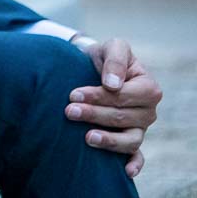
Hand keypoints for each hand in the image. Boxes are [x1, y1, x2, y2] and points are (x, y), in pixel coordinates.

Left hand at [65, 37, 162, 177]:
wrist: (93, 67)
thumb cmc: (104, 57)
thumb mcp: (112, 47)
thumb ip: (115, 60)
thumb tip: (113, 84)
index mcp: (148, 88)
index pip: (125, 96)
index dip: (100, 96)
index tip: (73, 94)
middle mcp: (147, 111)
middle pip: (123, 117)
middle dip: (94, 114)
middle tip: (69, 111)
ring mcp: (140, 127)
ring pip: (129, 139)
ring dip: (108, 140)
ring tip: (86, 137)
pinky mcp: (130, 139)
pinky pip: (136, 155)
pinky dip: (134, 164)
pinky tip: (124, 171)